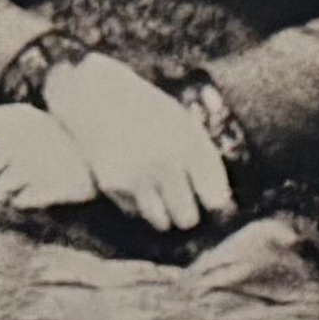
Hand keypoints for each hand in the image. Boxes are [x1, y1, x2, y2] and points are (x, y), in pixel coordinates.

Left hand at [0, 102, 99, 215]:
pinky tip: (41, 192)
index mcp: (10, 115)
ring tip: (27, 183)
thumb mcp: (26, 125)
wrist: (109, 154)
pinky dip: (26, 202)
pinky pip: (19, 205)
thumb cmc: (57, 142)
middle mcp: (19, 135)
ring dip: (4, 194)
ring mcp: (36, 162)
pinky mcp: (51, 186)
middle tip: (1, 175)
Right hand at [46, 57, 233, 232]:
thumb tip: (220, 201)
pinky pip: (135, 211)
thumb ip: (204, 159)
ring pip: (161, 222)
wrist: (98, 98)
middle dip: (188, 215)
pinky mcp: (113, 186)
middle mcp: (164, 164)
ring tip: (159, 194)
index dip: (215, 203)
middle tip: (186, 206)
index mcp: (189, 146)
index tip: (211, 201)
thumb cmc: (149, 111)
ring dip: (163, 214)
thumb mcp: (184, 125)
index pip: (214, 199)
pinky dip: (137, 203)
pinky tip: (133, 181)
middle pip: (187, 219)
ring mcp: (137, 178)